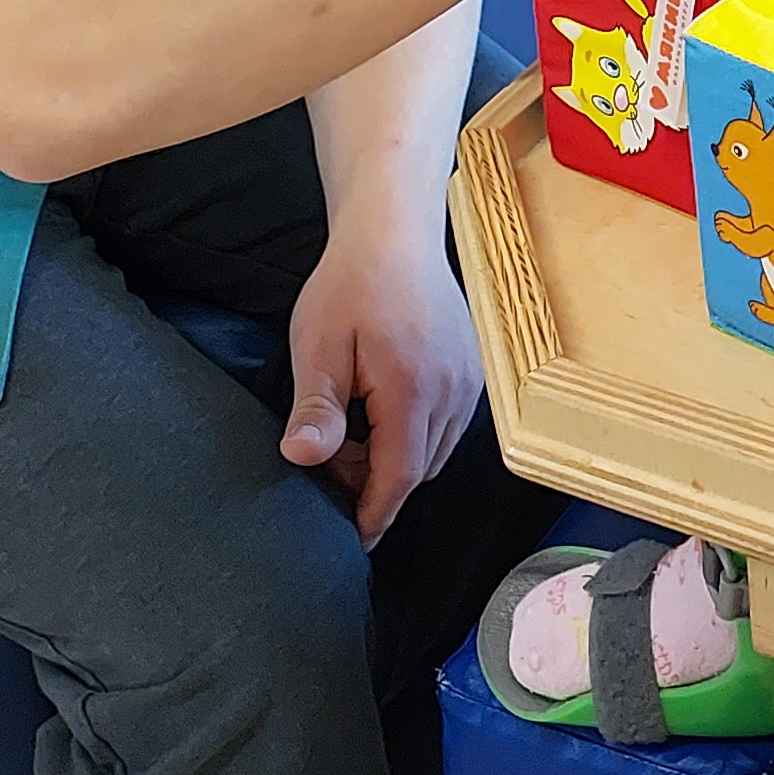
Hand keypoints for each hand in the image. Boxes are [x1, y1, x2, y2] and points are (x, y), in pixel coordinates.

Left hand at [284, 225, 485, 544]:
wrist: (394, 232)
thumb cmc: (351, 285)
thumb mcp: (318, 346)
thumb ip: (316, 407)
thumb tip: (302, 459)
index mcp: (414, 392)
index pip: (397, 478)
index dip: (372, 515)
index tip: (352, 542)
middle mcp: (453, 393)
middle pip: (418, 470)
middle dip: (377, 485)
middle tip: (330, 469)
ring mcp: (468, 380)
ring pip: (436, 451)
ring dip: (397, 460)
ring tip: (351, 438)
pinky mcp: (471, 369)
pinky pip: (447, 425)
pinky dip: (416, 435)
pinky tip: (382, 413)